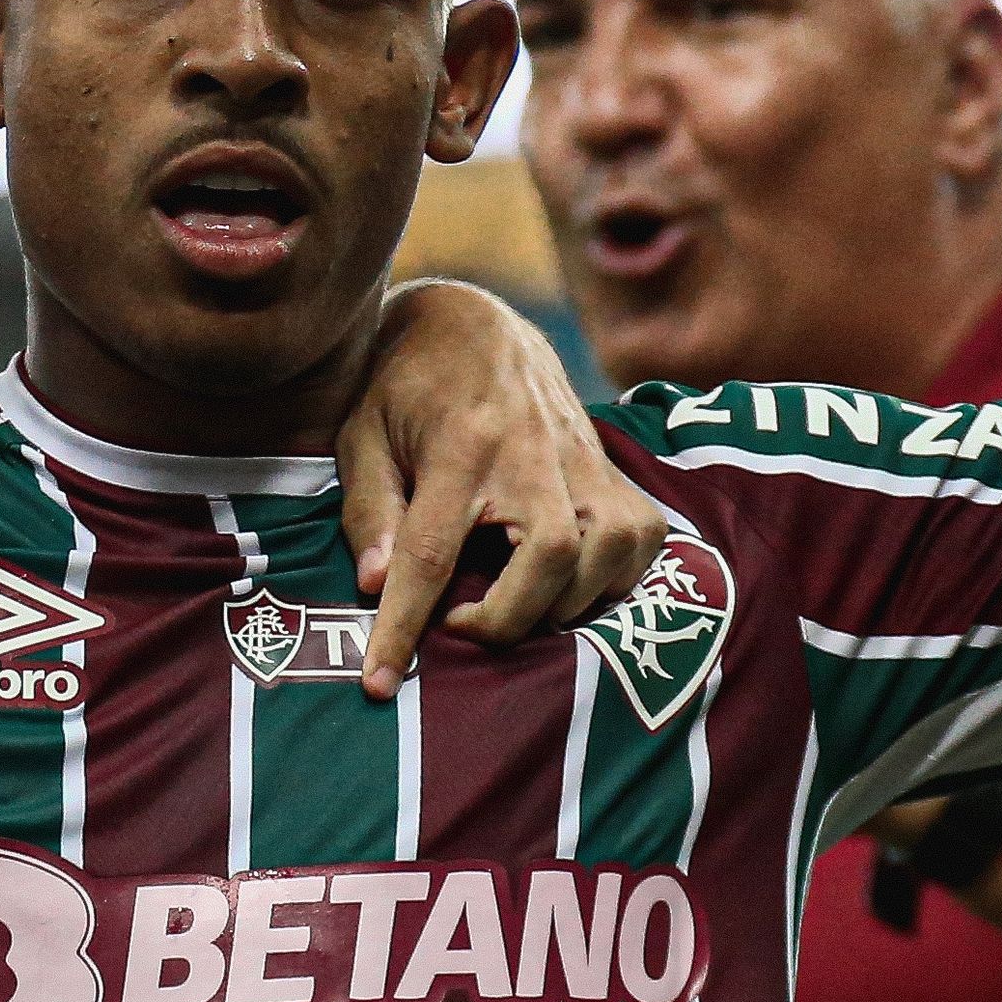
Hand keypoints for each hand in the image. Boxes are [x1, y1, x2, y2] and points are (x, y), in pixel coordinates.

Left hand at [336, 282, 668, 694]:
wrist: (472, 319)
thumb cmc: (404, 383)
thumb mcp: (361, 435)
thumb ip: (369, 510)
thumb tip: (377, 586)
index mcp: (460, 444)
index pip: (431, 553)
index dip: (404, 627)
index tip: (380, 682)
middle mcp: (532, 451)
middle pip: (548, 557)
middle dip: (508, 617)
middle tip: (463, 622)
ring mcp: (582, 457)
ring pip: (608, 550)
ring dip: (566, 600)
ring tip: (518, 604)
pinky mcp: (610, 464)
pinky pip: (640, 535)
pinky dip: (613, 575)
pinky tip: (570, 582)